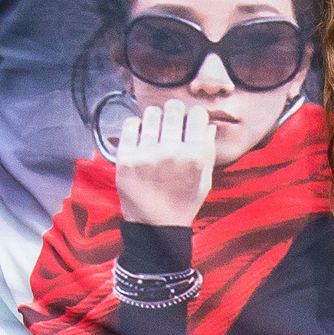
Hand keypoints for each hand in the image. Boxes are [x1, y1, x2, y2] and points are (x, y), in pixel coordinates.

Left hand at [115, 99, 215, 227]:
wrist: (155, 226)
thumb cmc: (183, 202)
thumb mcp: (205, 179)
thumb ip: (208, 150)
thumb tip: (207, 124)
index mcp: (195, 156)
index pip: (197, 114)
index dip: (194, 115)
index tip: (190, 121)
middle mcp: (172, 152)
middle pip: (174, 108)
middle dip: (175, 111)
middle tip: (172, 121)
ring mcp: (146, 154)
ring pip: (151, 113)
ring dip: (155, 117)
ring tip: (156, 129)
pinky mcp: (126, 158)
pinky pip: (130, 125)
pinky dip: (136, 125)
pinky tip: (140, 134)